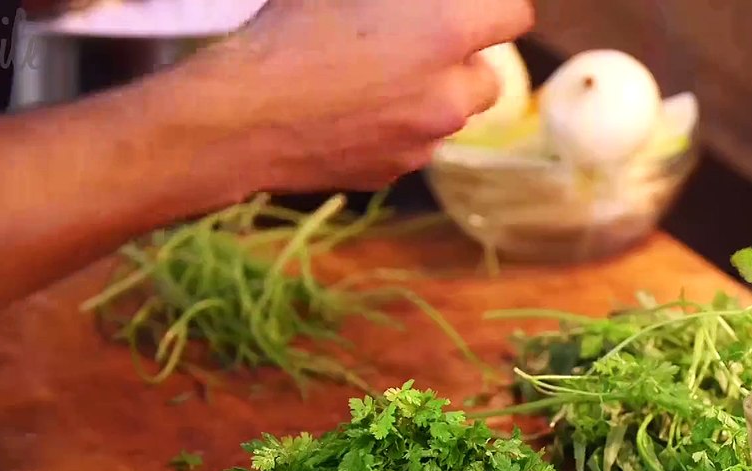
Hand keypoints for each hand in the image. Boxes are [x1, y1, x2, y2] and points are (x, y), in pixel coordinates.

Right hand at [150, 0, 533, 196]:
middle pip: (489, 76)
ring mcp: (423, 142)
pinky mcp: (393, 172)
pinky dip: (396, 130)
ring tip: (376, 79)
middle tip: (416, 45)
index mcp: (448, 32)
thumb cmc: (285, 33)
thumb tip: (419, 6)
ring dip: (430, 97)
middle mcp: (449, 94)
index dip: (493, 7)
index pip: (514, 15)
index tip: (470, 7)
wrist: (237, 117)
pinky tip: (350, 112)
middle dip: (461, 61)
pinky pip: (412, 146)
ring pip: (450, 115)